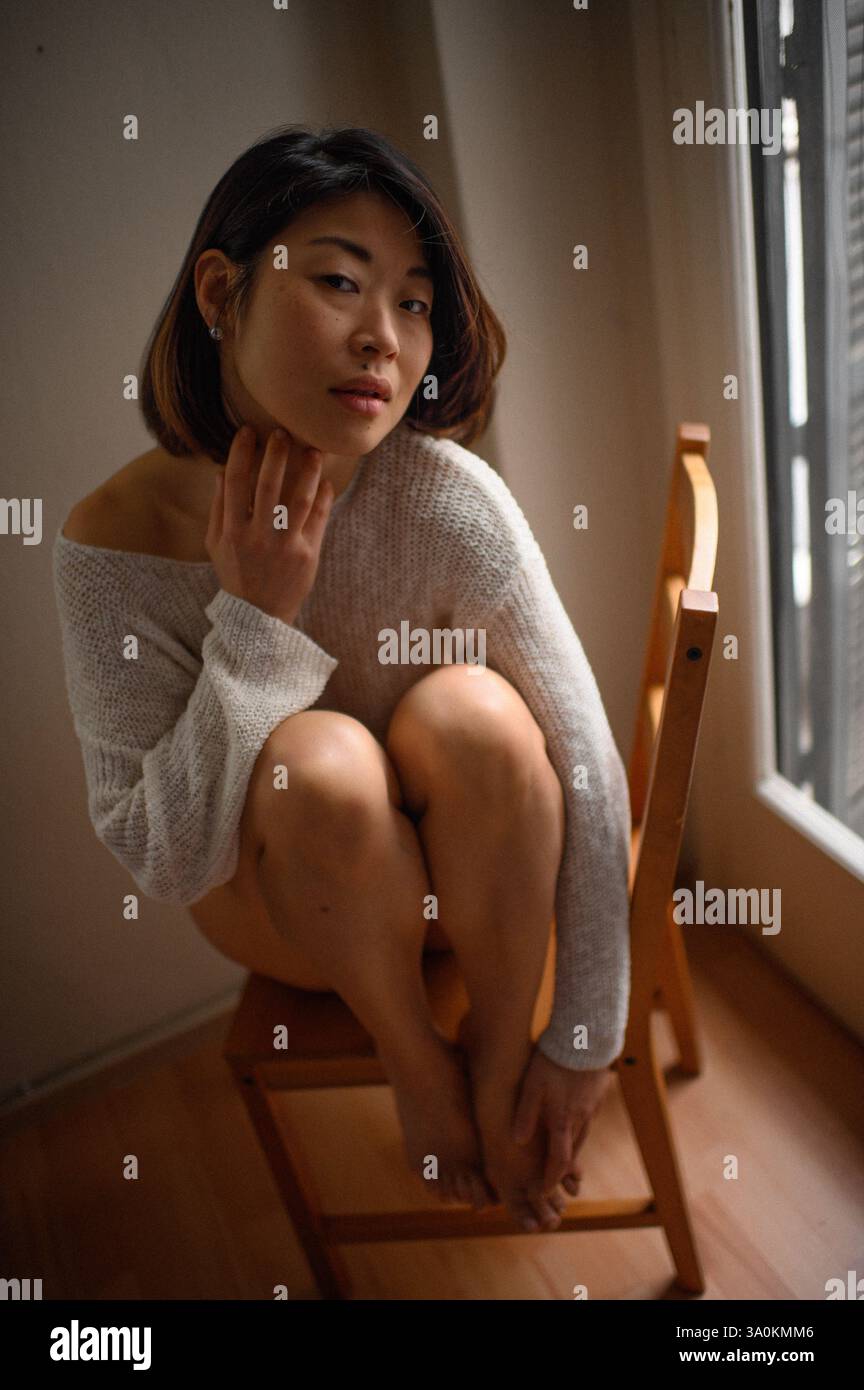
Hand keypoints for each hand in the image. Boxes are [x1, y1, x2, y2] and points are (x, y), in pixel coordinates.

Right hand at [205, 424, 333, 625]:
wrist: (259, 615)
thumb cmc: (236, 574)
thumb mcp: (216, 544)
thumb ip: (218, 508)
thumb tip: (221, 471)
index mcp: (232, 530)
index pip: (235, 482)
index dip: (241, 454)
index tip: (248, 431)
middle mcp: (257, 536)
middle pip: (268, 485)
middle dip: (275, 454)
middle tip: (282, 432)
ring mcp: (284, 546)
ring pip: (299, 499)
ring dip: (307, 470)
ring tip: (313, 450)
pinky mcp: (308, 555)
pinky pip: (318, 518)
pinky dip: (323, 497)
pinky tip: (324, 482)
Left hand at [511, 1046, 612, 1194]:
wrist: (586, 1039)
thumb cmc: (554, 1061)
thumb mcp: (532, 1086)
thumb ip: (525, 1114)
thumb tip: (517, 1142)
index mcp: (563, 1121)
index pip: (559, 1161)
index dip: (550, 1179)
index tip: (543, 1192)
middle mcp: (580, 1120)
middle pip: (572, 1153)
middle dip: (562, 1170)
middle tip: (551, 1180)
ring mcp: (592, 1109)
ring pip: (581, 1138)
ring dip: (571, 1151)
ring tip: (561, 1158)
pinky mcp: (598, 1096)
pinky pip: (587, 1121)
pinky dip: (578, 1131)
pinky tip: (572, 1124)